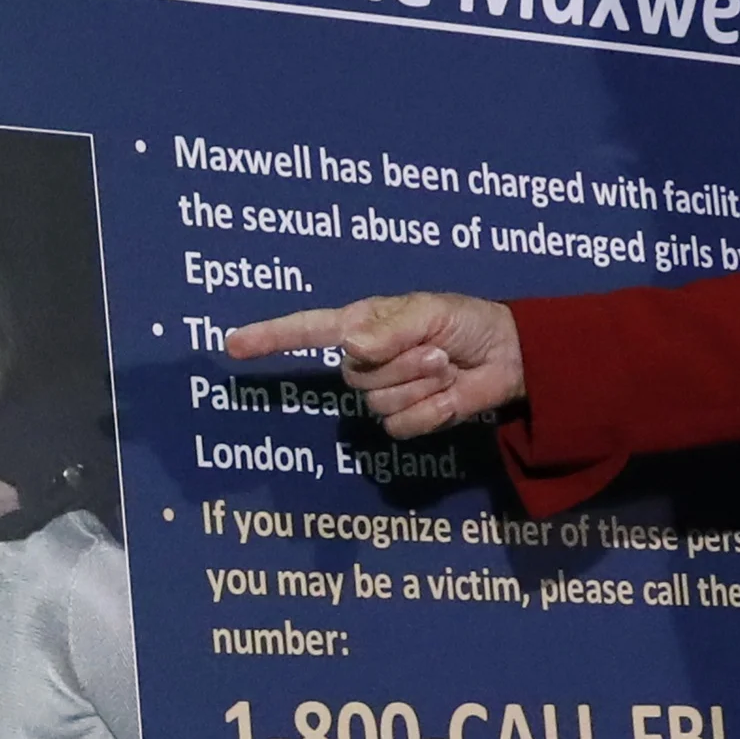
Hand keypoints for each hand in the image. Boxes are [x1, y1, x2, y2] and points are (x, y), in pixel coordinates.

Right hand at [226, 293, 524, 437]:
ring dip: (420, 384)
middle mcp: (364, 359)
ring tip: (444, 367)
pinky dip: (430, 411)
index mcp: (361, 324)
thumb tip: (350, 345)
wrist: (507, 356)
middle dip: (400, 363)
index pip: (305, 331)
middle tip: (435, 349)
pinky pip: (402, 426)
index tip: (232, 344)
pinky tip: (447, 396)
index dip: (269, 338)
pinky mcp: (406, 419)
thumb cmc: (465, 322)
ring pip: (380, 402)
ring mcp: (384, 392)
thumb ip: (389, 329)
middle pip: (353, 375)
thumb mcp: (429, 312)